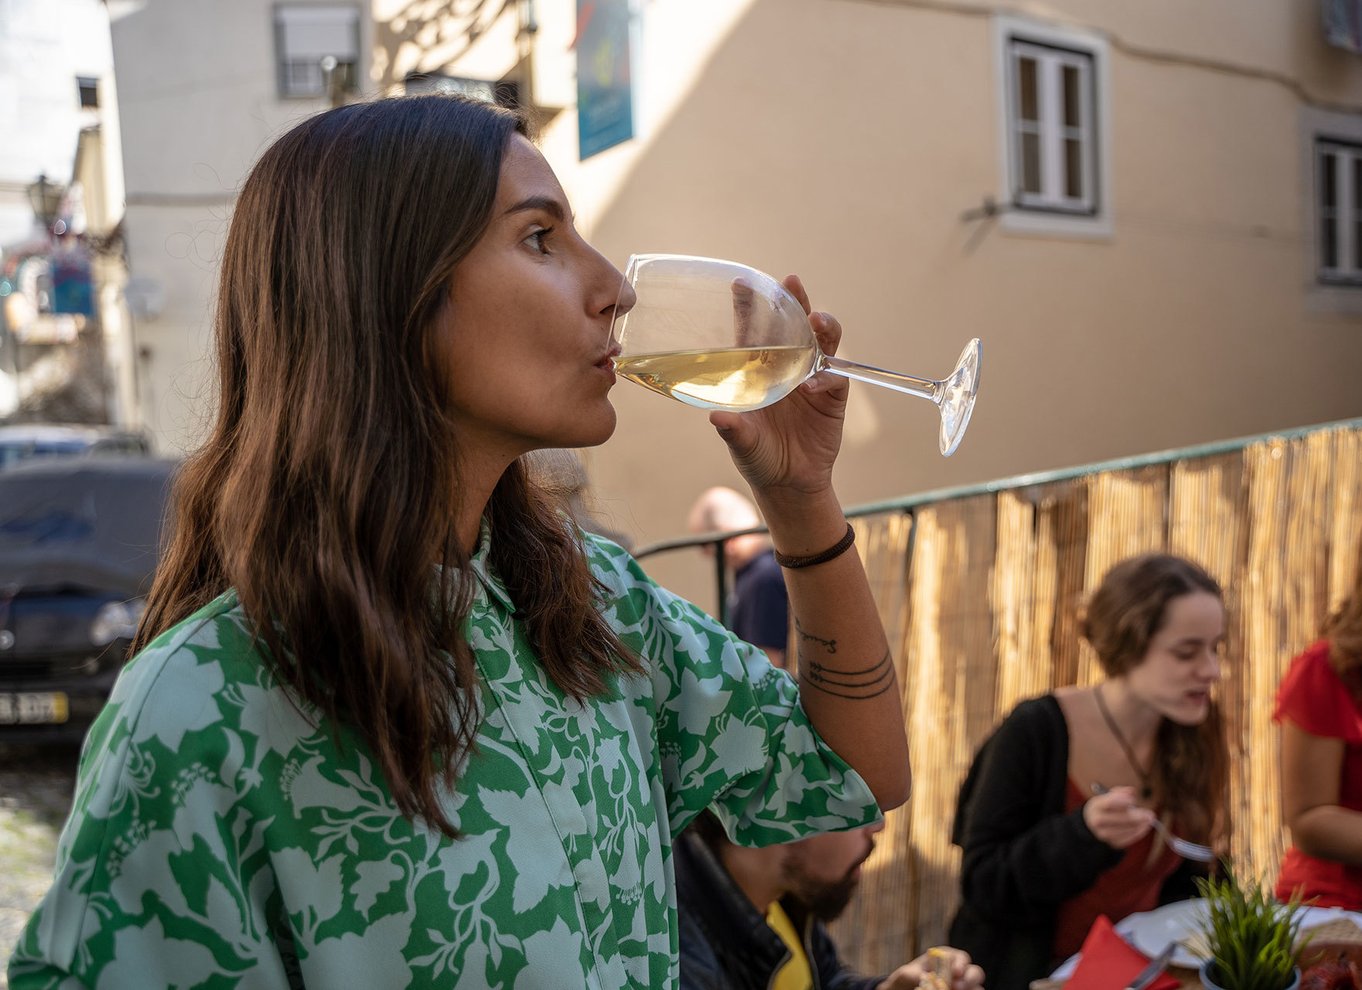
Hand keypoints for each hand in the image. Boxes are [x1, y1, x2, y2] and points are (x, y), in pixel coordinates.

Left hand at [708, 274, 847, 496]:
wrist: (789, 483)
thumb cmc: (757, 457)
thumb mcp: (742, 443)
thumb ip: (733, 430)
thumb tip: (716, 418)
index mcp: (758, 369)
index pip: (753, 331)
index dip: (749, 307)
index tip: (741, 283)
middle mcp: (786, 367)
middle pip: (793, 325)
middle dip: (794, 301)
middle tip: (792, 282)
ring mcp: (812, 379)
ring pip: (821, 342)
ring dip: (822, 328)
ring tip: (817, 321)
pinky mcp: (833, 397)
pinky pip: (835, 378)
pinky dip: (828, 377)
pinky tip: (816, 383)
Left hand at [878, 946, 984, 989]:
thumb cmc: (904, 982)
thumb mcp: (904, 976)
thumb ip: (912, 975)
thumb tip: (925, 977)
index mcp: (945, 959)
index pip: (960, 958)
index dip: (960, 964)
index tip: (956, 972)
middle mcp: (957, 973)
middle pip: (975, 972)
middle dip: (970, 979)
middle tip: (958, 987)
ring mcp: (961, 987)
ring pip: (977, 988)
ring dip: (972, 989)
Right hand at [1083, 785, 1154, 848]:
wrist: (1096, 822)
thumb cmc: (1107, 807)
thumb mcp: (1109, 796)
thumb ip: (1121, 792)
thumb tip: (1132, 791)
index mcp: (1095, 806)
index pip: (1107, 804)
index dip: (1120, 801)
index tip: (1132, 800)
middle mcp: (1097, 822)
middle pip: (1118, 819)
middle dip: (1136, 816)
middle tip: (1149, 814)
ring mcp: (1104, 834)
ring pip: (1125, 830)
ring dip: (1140, 825)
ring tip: (1150, 819)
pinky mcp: (1113, 843)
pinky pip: (1128, 838)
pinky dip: (1139, 832)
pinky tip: (1145, 826)